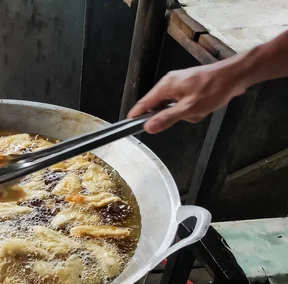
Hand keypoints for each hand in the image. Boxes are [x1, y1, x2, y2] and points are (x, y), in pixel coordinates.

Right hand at [128, 62, 246, 133]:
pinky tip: (204, 107)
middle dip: (171, 116)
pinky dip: (192, 109)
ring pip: (173, 107)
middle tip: (187, 116)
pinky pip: (183, 103)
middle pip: (159, 107)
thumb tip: (147, 128)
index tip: (129, 127)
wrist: (236, 75)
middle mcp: (169, 83)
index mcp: (165, 86)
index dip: (136, 116)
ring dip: (185, 113)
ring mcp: (180, 84)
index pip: (143, 103)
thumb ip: (167, 118)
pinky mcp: (190, 86)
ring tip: (199, 110)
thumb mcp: (189, 108)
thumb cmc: (213, 90)